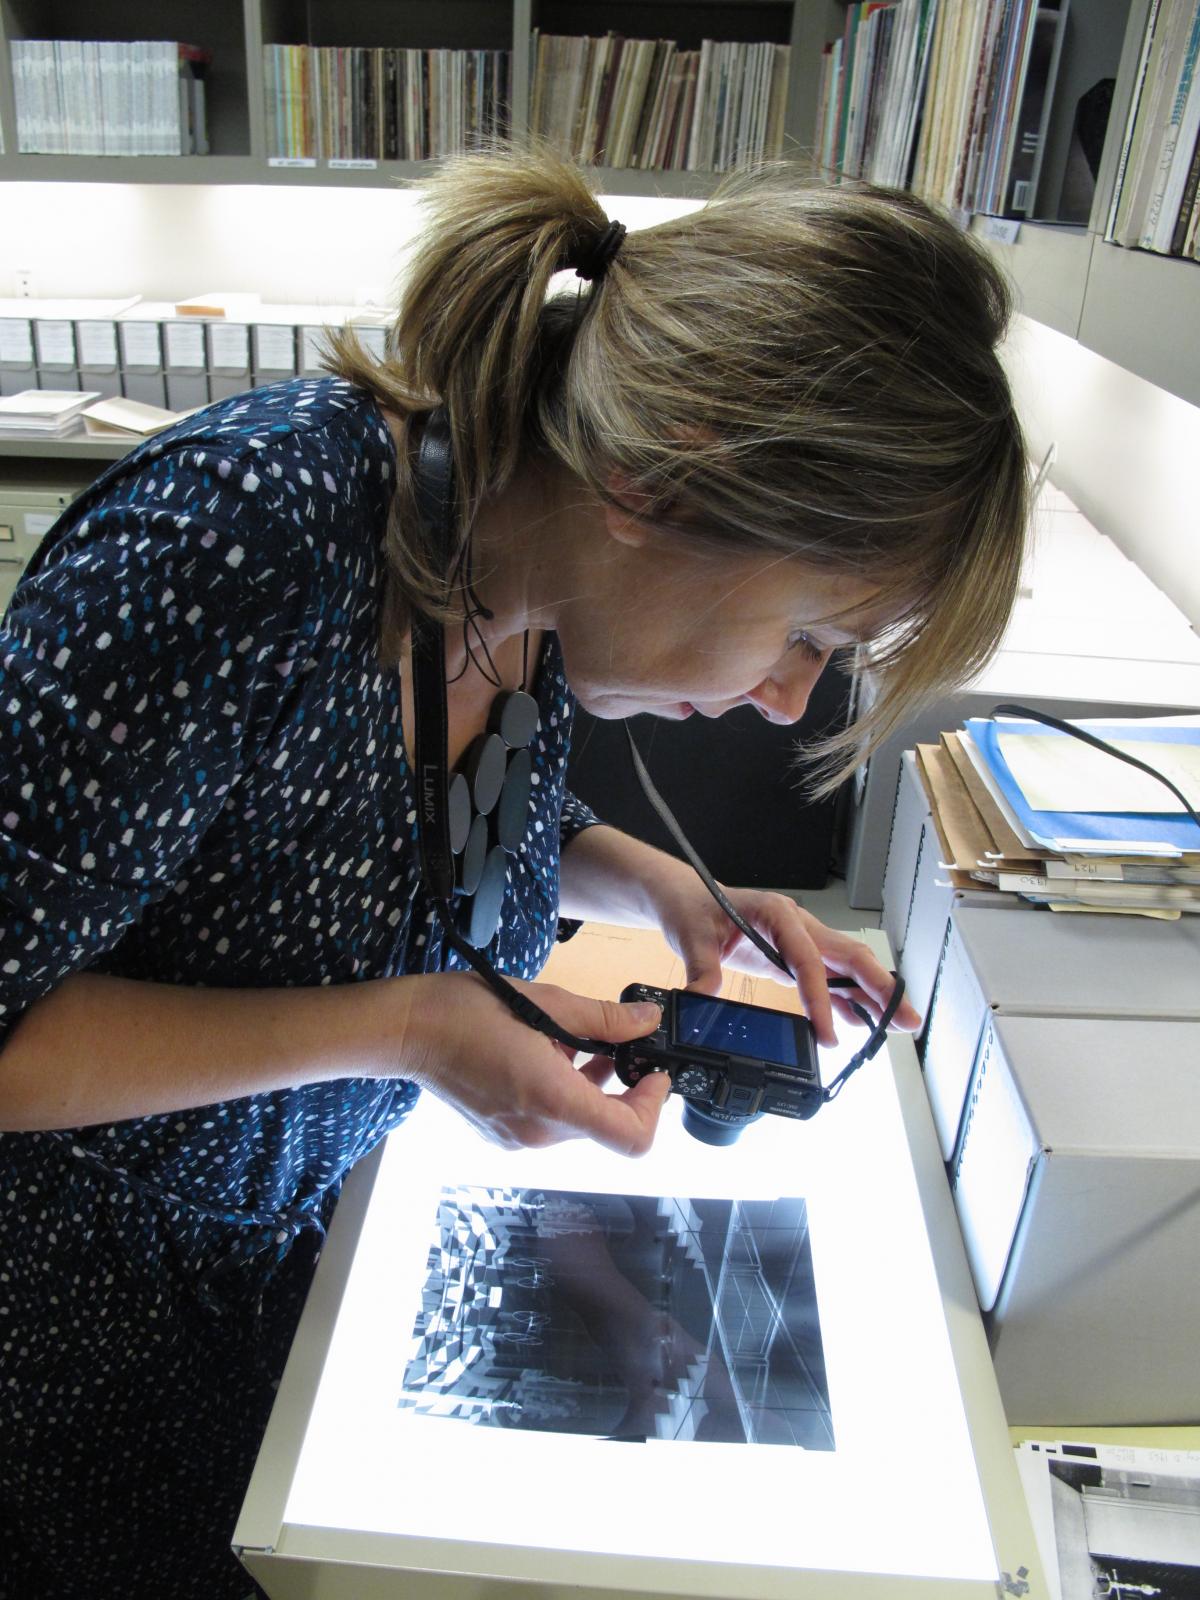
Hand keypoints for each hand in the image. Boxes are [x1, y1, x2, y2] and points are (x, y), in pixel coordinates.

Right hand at [400, 972, 671, 1153]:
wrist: (407, 1031)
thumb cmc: (467, 1011)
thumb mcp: (546, 1002)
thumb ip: (604, 1019)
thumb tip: (648, 1021)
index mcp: (553, 1102)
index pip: (631, 1137)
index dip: (653, 1107)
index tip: (652, 1072)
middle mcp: (539, 1133)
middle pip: (605, 1125)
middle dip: (621, 1085)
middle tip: (618, 1040)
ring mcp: (518, 1139)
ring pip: (578, 1121)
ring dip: (590, 1085)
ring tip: (575, 1039)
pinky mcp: (503, 1134)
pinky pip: (550, 1120)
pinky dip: (562, 1091)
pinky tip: (545, 1051)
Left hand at [648, 874, 921, 1048]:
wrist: (689, 899)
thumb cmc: (694, 908)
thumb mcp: (690, 937)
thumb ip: (700, 967)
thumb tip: (703, 997)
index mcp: (777, 914)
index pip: (808, 958)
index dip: (821, 996)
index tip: (827, 1032)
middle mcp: (798, 924)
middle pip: (849, 956)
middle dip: (881, 988)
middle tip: (907, 1019)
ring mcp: (801, 940)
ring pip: (848, 967)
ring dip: (874, 995)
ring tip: (900, 1026)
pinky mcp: (795, 956)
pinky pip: (830, 977)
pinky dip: (849, 1000)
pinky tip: (863, 1023)